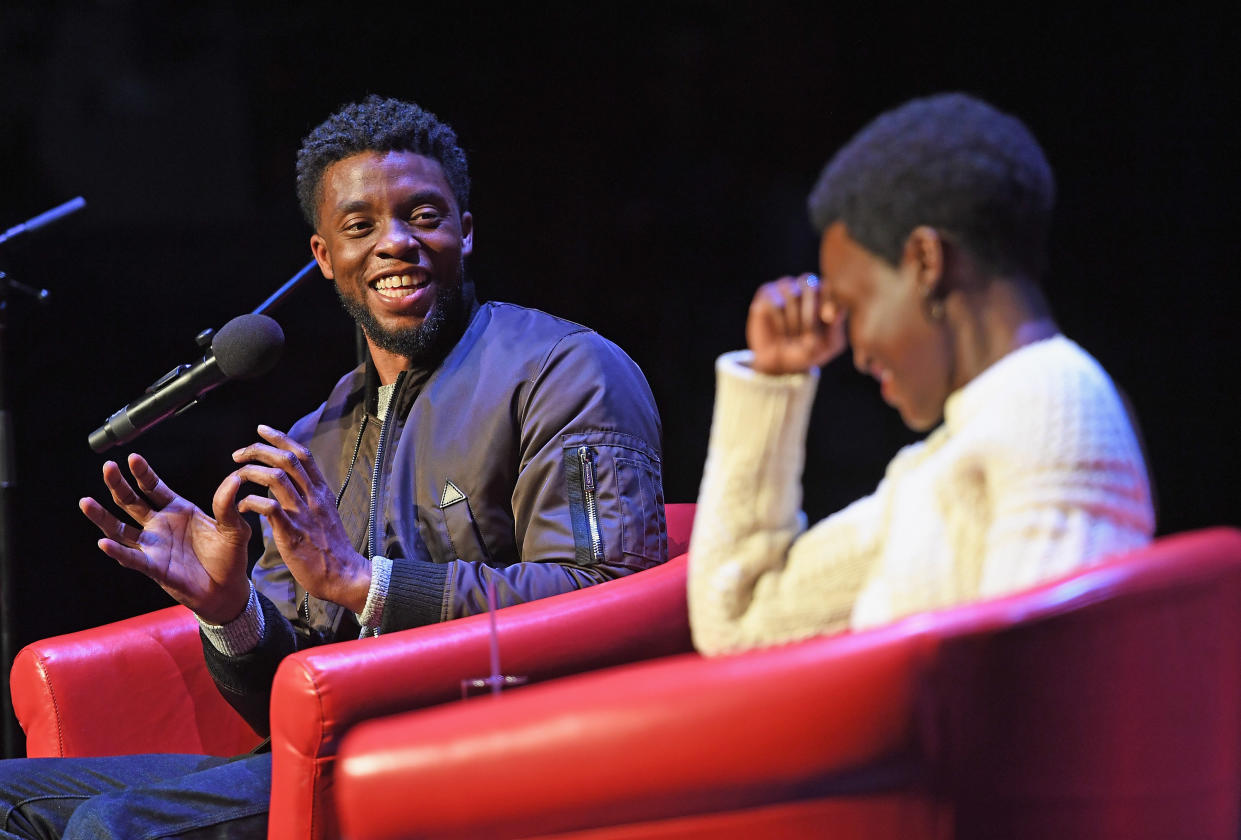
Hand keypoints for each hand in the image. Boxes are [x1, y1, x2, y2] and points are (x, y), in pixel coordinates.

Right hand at [79, 454, 251, 623]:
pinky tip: (104, 542)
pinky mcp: (154, 568)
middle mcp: (160, 526)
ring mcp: (154, 547)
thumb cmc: (229, 556)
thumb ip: (228, 505)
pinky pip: (132, 558)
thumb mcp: (234, 528)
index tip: (132, 457)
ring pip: (121, 529)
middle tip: (107, 467)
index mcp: (177, 510)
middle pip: (131, 502)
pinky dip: (117, 551)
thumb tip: (236, 479)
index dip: (143, 473)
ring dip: (103, 517)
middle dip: (118, 485)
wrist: (228, 589)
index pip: (154, 487)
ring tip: (85, 501)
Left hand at [232, 425, 370, 612]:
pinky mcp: (292, 533)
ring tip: (236, 474)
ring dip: (251, 471)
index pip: (302, 455)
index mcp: (321, 492)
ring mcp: (303, 514)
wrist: (344, 575)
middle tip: (239, 453)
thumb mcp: (326, 515)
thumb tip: (292, 486)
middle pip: (287, 460)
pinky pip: (269, 508)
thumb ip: (310, 499)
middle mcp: (314, 498)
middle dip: (259, 449)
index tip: (261, 430)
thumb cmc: (332, 549)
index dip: (281, 438)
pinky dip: (251, 502)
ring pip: (276, 477)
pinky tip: (241, 507)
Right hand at [745, 273, 846, 374]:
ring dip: (794, 321)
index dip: (828, 301)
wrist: (780, 362)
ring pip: (791, 294)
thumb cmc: (809, 350)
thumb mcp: (830, 345)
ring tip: (794, 338)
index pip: (828, 286)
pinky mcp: (766, 295)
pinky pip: (775, 304)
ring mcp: (783, 287)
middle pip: (810, 285)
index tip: (827, 320)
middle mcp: (803, 285)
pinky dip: (781, 323)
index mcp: (824, 292)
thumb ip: (836, 328)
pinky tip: (782, 335)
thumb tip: (835, 314)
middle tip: (809, 336)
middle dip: (810, 313)